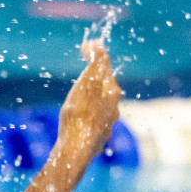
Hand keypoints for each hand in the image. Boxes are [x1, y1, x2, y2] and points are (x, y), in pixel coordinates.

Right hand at [56, 40, 121, 157]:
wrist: (76, 148)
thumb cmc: (79, 112)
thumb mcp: (88, 80)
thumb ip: (96, 59)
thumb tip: (97, 44)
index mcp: (112, 91)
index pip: (105, 68)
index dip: (94, 56)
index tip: (84, 49)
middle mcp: (114, 108)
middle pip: (105, 89)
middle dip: (95, 81)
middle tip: (83, 76)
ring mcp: (107, 126)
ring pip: (101, 109)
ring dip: (92, 103)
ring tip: (79, 102)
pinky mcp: (97, 141)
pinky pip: (93, 126)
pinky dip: (87, 121)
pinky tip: (78, 125)